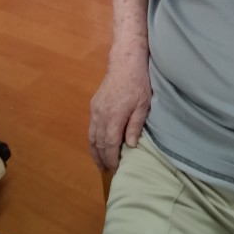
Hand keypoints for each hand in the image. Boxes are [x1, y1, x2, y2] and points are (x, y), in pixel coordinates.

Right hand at [89, 57, 151, 171]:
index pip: (110, 145)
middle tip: (108, 172)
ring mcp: (95, 110)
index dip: (112, 159)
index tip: (116, 170)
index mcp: (113, 117)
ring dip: (95, 152)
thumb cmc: (138, 82)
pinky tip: (98, 144)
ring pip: (91, 136)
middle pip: (98, 143)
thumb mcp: (143, 104)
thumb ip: (135, 125)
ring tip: (100, 164)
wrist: (125, 61)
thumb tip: (131, 146)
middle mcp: (100, 115)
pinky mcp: (94, 104)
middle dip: (103, 159)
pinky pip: (91, 127)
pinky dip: (93, 140)